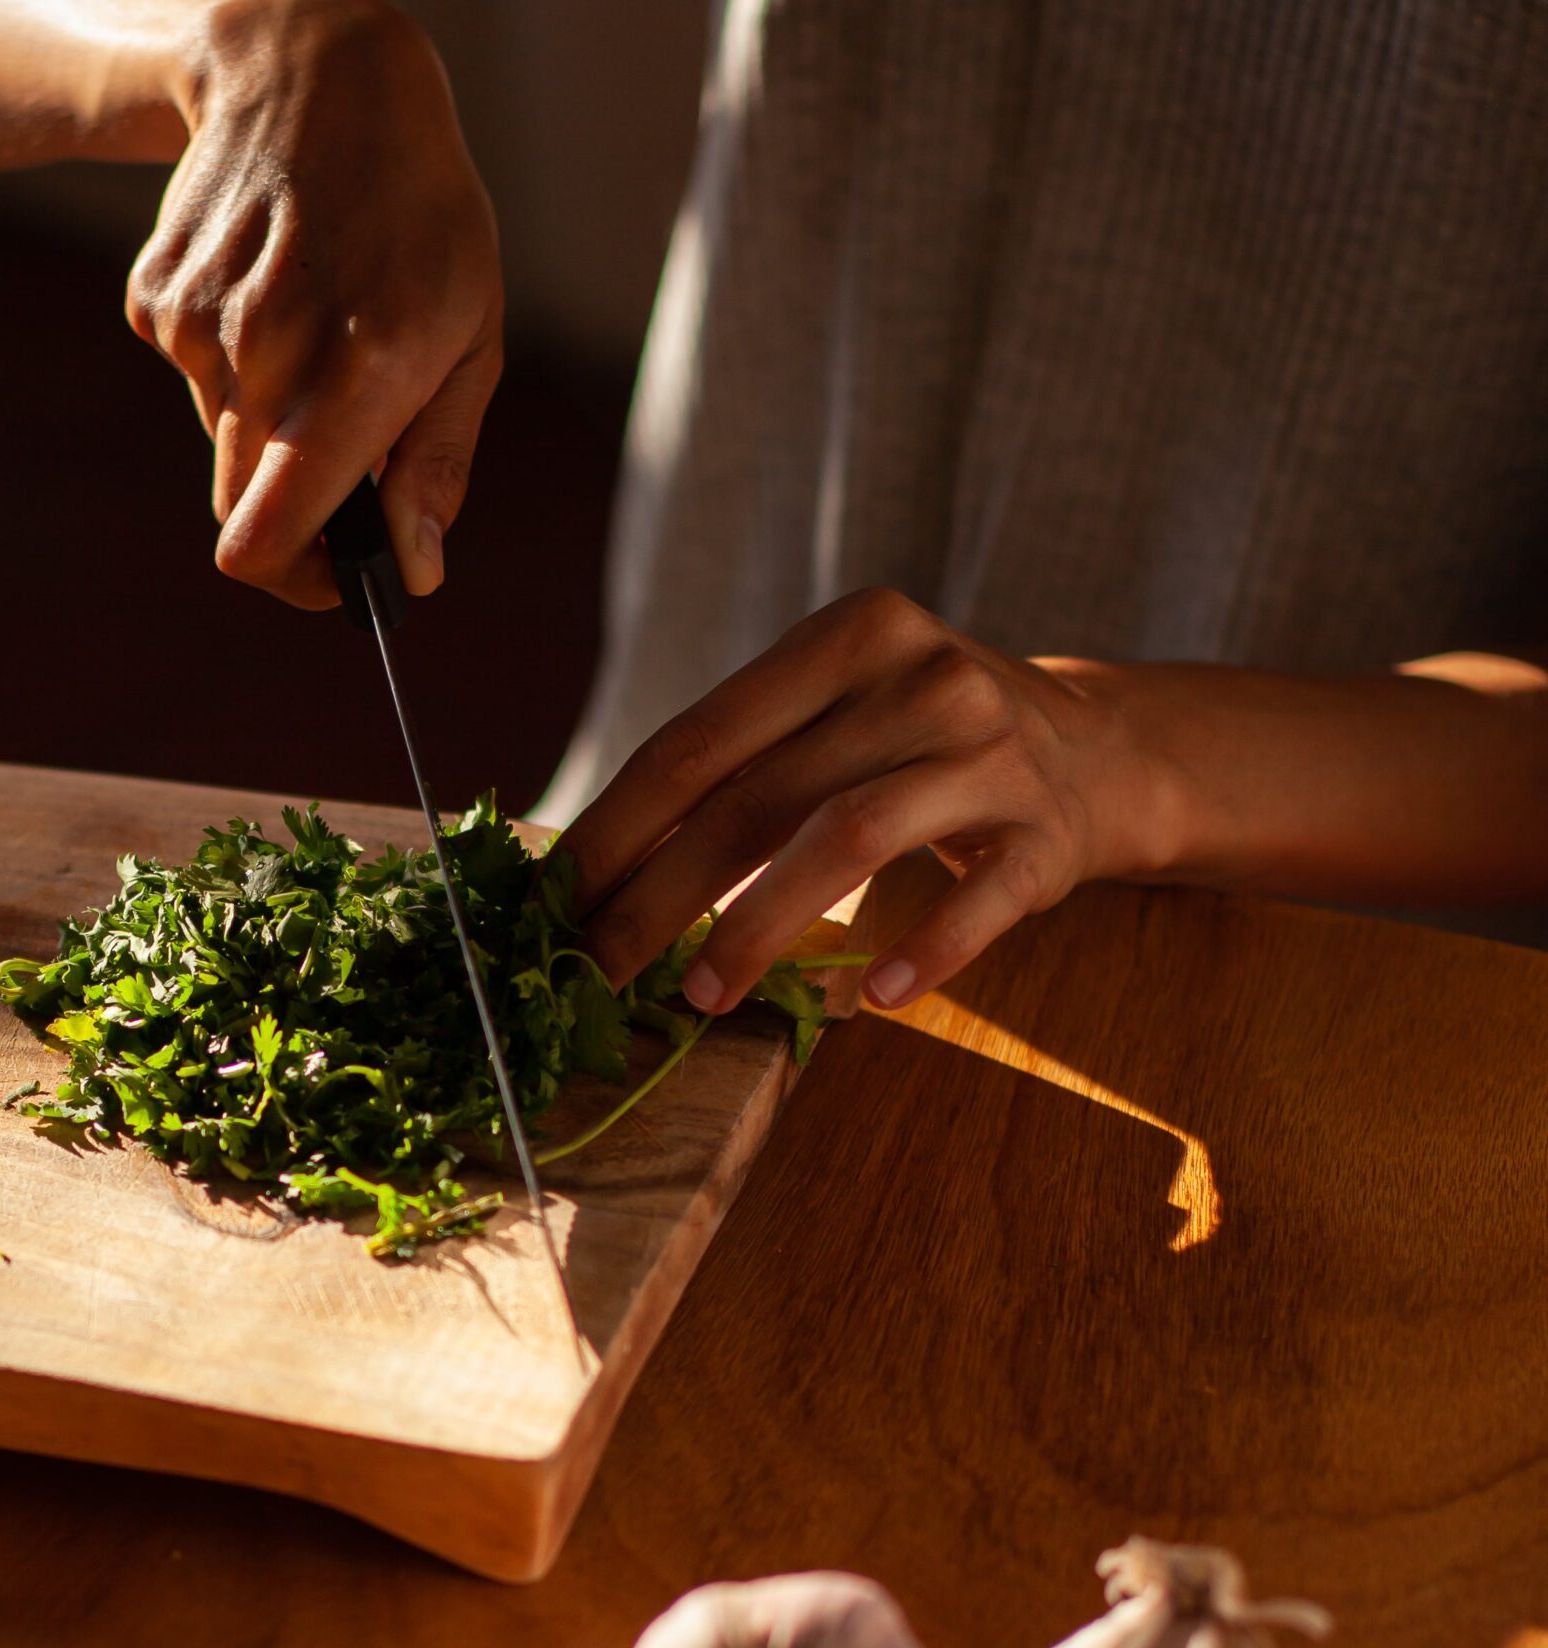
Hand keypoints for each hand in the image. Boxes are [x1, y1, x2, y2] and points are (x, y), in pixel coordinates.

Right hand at [128, 0, 502, 607]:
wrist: (313, 78)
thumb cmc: (418, 215)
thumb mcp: (471, 333)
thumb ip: (437, 462)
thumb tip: (412, 572)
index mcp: (356, 372)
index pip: (269, 536)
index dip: (299, 584)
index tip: (339, 580)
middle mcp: (265, 352)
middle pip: (243, 505)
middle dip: (295, 509)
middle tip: (348, 461)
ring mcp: (197, 325)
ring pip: (223, 439)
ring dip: (270, 419)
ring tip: (320, 327)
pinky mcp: (155, 301)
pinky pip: (193, 381)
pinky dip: (233, 365)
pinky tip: (272, 290)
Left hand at [562, 590, 1179, 1013]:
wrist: (1102, 750)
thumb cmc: (921, 741)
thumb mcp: (840, 710)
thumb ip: (742, 763)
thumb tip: (595, 867)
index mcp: (850, 635)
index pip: (701, 739)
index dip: (618, 826)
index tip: (557, 897)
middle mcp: (922, 679)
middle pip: (758, 796)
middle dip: (660, 893)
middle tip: (595, 968)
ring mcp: (991, 754)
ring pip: (848, 838)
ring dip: (760, 926)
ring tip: (701, 995)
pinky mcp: (1049, 834)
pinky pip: (976, 903)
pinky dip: (920, 950)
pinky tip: (870, 999)